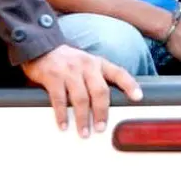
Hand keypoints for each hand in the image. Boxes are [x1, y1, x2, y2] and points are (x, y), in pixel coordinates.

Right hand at [21, 45, 143, 137]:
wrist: (41, 47)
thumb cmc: (68, 61)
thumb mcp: (87, 64)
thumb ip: (98, 78)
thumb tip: (110, 103)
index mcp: (98, 63)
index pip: (118, 73)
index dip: (130, 85)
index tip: (138, 97)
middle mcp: (86, 65)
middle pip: (100, 91)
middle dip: (102, 112)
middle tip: (101, 128)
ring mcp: (69, 71)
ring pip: (80, 98)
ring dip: (82, 118)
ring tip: (84, 132)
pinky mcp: (53, 76)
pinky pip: (59, 99)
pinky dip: (62, 115)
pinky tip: (63, 125)